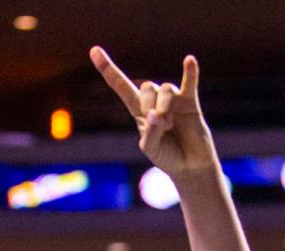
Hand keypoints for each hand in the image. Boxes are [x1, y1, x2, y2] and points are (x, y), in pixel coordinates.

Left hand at [90, 46, 218, 178]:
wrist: (189, 165)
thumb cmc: (167, 157)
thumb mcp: (151, 149)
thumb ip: (150, 132)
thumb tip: (156, 114)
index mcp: (139, 111)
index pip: (121, 86)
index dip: (108, 69)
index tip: (94, 51)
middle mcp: (155, 101)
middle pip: (147, 87)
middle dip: (150, 105)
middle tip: (159, 125)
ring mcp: (173, 100)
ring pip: (166, 88)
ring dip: (165, 107)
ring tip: (170, 126)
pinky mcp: (190, 102)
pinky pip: (190, 82)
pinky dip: (190, 72)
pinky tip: (189, 61)